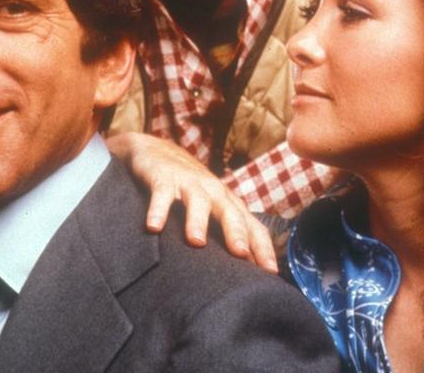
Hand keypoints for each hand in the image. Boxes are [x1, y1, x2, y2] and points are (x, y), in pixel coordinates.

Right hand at [105, 132, 276, 272]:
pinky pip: (162, 194)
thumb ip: (226, 233)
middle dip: (236, 233)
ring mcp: (188, 183)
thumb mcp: (212, 207)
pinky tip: (153, 227)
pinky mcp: (163, 178)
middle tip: (239, 254)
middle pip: (230, 213)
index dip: (262, 248)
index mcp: (229, 203)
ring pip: (198, 201)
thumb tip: (245, 269)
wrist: (155, 150)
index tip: (269, 272)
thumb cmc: (189, 187)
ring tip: (196, 241)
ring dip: (198, 220)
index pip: (253, 227)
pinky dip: (158, 210)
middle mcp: (213, 192)